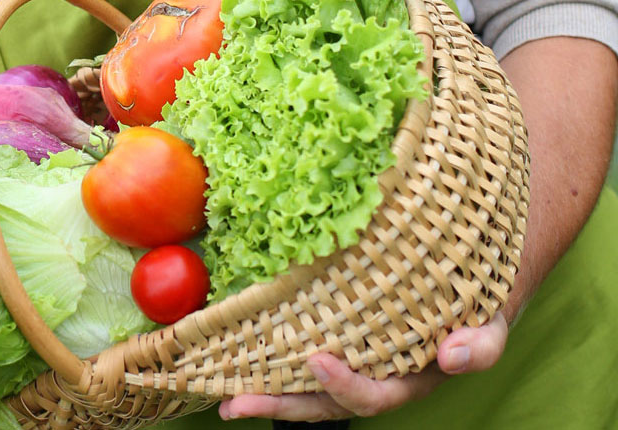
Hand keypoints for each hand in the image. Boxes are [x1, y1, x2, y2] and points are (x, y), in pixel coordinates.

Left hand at [217, 315, 508, 420]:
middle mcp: (372, 379)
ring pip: (303, 388)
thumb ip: (481, 345)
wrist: (468, 283)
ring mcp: (350, 364)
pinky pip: (297, 359)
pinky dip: (268, 362)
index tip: (317, 361)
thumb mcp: (490, 323)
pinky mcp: (333, 342)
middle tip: (237, 403)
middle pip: (322, 404)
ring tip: (224, 394)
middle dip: (279, 407)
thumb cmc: (476, 306)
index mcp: (407, 380)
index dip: (344, 387)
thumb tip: (454, 355)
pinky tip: (236, 357)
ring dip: (263, 392)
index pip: (371, 397)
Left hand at [218, 35, 616, 422]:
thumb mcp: (477, 204)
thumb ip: (451, 167)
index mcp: (468, 316)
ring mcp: (379, 357)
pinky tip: (231, 384)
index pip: (474, 345)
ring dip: (288, 402)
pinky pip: (310, 376)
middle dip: (339, 390)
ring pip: (339, 396)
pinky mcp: (342, 351)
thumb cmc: (471, 220)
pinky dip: (278, 384)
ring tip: (234, 401)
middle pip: (388, 388)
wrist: (468, 241)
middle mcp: (422, 349)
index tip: (449, 349)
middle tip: (309, 370)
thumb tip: (425, 70)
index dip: (465, 349)